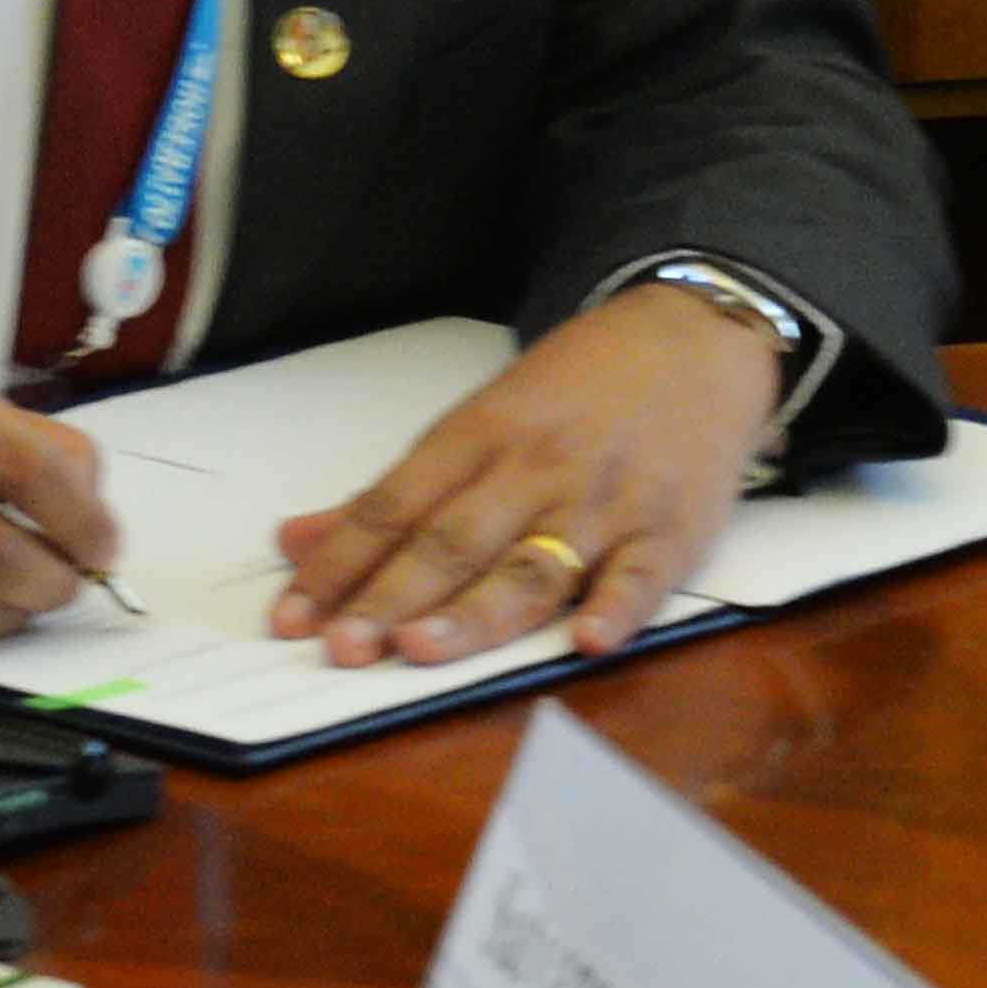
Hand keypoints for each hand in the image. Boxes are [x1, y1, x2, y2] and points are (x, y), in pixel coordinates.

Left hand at [266, 281, 773, 667]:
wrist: (694, 338)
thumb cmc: (579, 389)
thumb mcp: (482, 419)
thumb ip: (395, 493)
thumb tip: (297, 541)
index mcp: (480, 435)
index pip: (394, 505)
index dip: (341, 563)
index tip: (293, 614)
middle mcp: (535, 469)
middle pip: (452, 540)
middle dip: (392, 596)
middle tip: (341, 646)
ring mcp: (603, 502)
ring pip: (531, 567)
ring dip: (476, 612)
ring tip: (421, 649)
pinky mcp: (670, 530)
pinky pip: (643, 576)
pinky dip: (616, 609)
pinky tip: (586, 640)